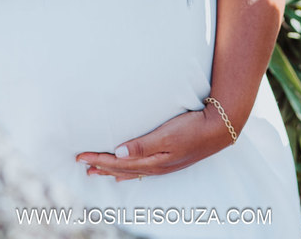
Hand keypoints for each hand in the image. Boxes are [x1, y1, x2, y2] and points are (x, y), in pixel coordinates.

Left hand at [75, 107, 230, 181]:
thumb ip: (143, 145)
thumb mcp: (167, 135)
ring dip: (113, 170)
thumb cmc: (193, 128)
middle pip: (122, 170)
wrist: (220, 129)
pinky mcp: (170, 159)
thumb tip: (118, 153)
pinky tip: (126, 172)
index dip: (98, 160)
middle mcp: (156, 166)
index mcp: (153, 161)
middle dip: (102, 167)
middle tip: (83, 165)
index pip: (118, 163)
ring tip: (98, 171)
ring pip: (131, 171)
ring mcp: (164, 164)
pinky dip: (129, 171)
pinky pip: (143, 170)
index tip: (81, 157)